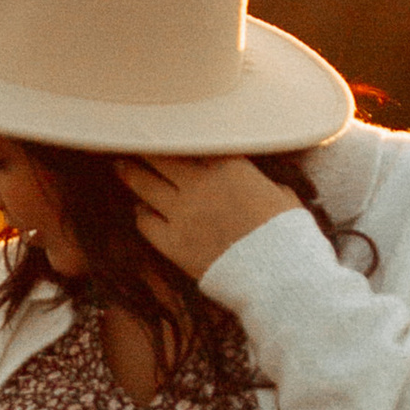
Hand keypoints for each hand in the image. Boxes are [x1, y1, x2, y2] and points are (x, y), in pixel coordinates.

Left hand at [122, 150, 297, 280]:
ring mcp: (183, 213)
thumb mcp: (283, 196)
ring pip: (144, 185)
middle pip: (159, 157)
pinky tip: (141, 212)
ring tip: (120, 167)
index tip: (164, 131)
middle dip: (144, 148)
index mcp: (230, 166)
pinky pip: (145, 223)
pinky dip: (141, 215)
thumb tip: (258, 183)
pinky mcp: (173, 244)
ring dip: (130, 174)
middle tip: (130, 142)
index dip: (173, 137)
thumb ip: (261, 182)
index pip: (191, 142)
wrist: (280, 278)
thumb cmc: (289, 237)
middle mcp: (200, 184)